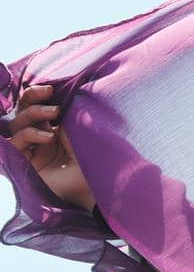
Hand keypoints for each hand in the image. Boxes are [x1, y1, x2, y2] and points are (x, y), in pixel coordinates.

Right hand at [7, 84, 96, 211]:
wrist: (99, 182)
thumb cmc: (94, 156)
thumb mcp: (78, 129)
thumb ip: (63, 113)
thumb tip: (53, 93)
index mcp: (52, 129)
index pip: (33, 107)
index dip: (35, 95)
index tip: (50, 88)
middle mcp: (39, 140)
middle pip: (21, 114)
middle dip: (31, 99)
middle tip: (48, 92)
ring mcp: (31, 153)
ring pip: (17, 126)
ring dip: (33, 114)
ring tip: (53, 113)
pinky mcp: (26, 165)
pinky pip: (16, 144)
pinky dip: (30, 135)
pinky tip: (48, 136)